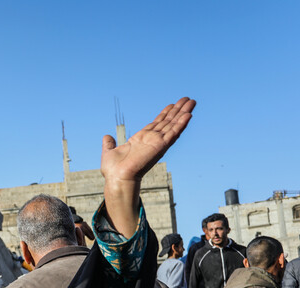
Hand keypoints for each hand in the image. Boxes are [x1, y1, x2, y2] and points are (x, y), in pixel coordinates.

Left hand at [101, 97, 194, 237]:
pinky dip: (181, 124)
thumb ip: (109, 143)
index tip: (172, 104)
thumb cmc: (113, 170)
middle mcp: (151, 140)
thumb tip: (107, 137)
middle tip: (188, 99)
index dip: (165, 113)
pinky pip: (173, 133)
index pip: (156, 123)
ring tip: (192, 102)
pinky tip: (188, 115)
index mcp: (141, 139)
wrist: (117, 177)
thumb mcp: (109, 152)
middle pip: (168, 121)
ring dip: (183, 113)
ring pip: (173, 125)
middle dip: (177, 110)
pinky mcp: (160, 146)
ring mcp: (157, 143)